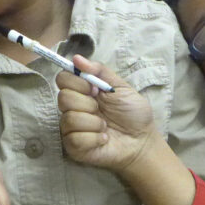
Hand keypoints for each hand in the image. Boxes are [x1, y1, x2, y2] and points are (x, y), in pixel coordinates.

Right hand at [57, 55, 157, 175]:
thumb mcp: (120, 87)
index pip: (63, 78)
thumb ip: (99, 71)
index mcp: (82, 91)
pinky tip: (104, 138)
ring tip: (106, 126)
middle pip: (63, 98)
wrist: (142, 139)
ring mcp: (71, 128)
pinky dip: (94, 138)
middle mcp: (73, 108)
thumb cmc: (132, 113)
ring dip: (94, 122)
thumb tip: (76, 58)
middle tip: (101, 109)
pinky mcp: (74, 147)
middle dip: (87, 103)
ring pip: (69, 119)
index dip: (78, 82)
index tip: (96, 89)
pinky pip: (75, 138)